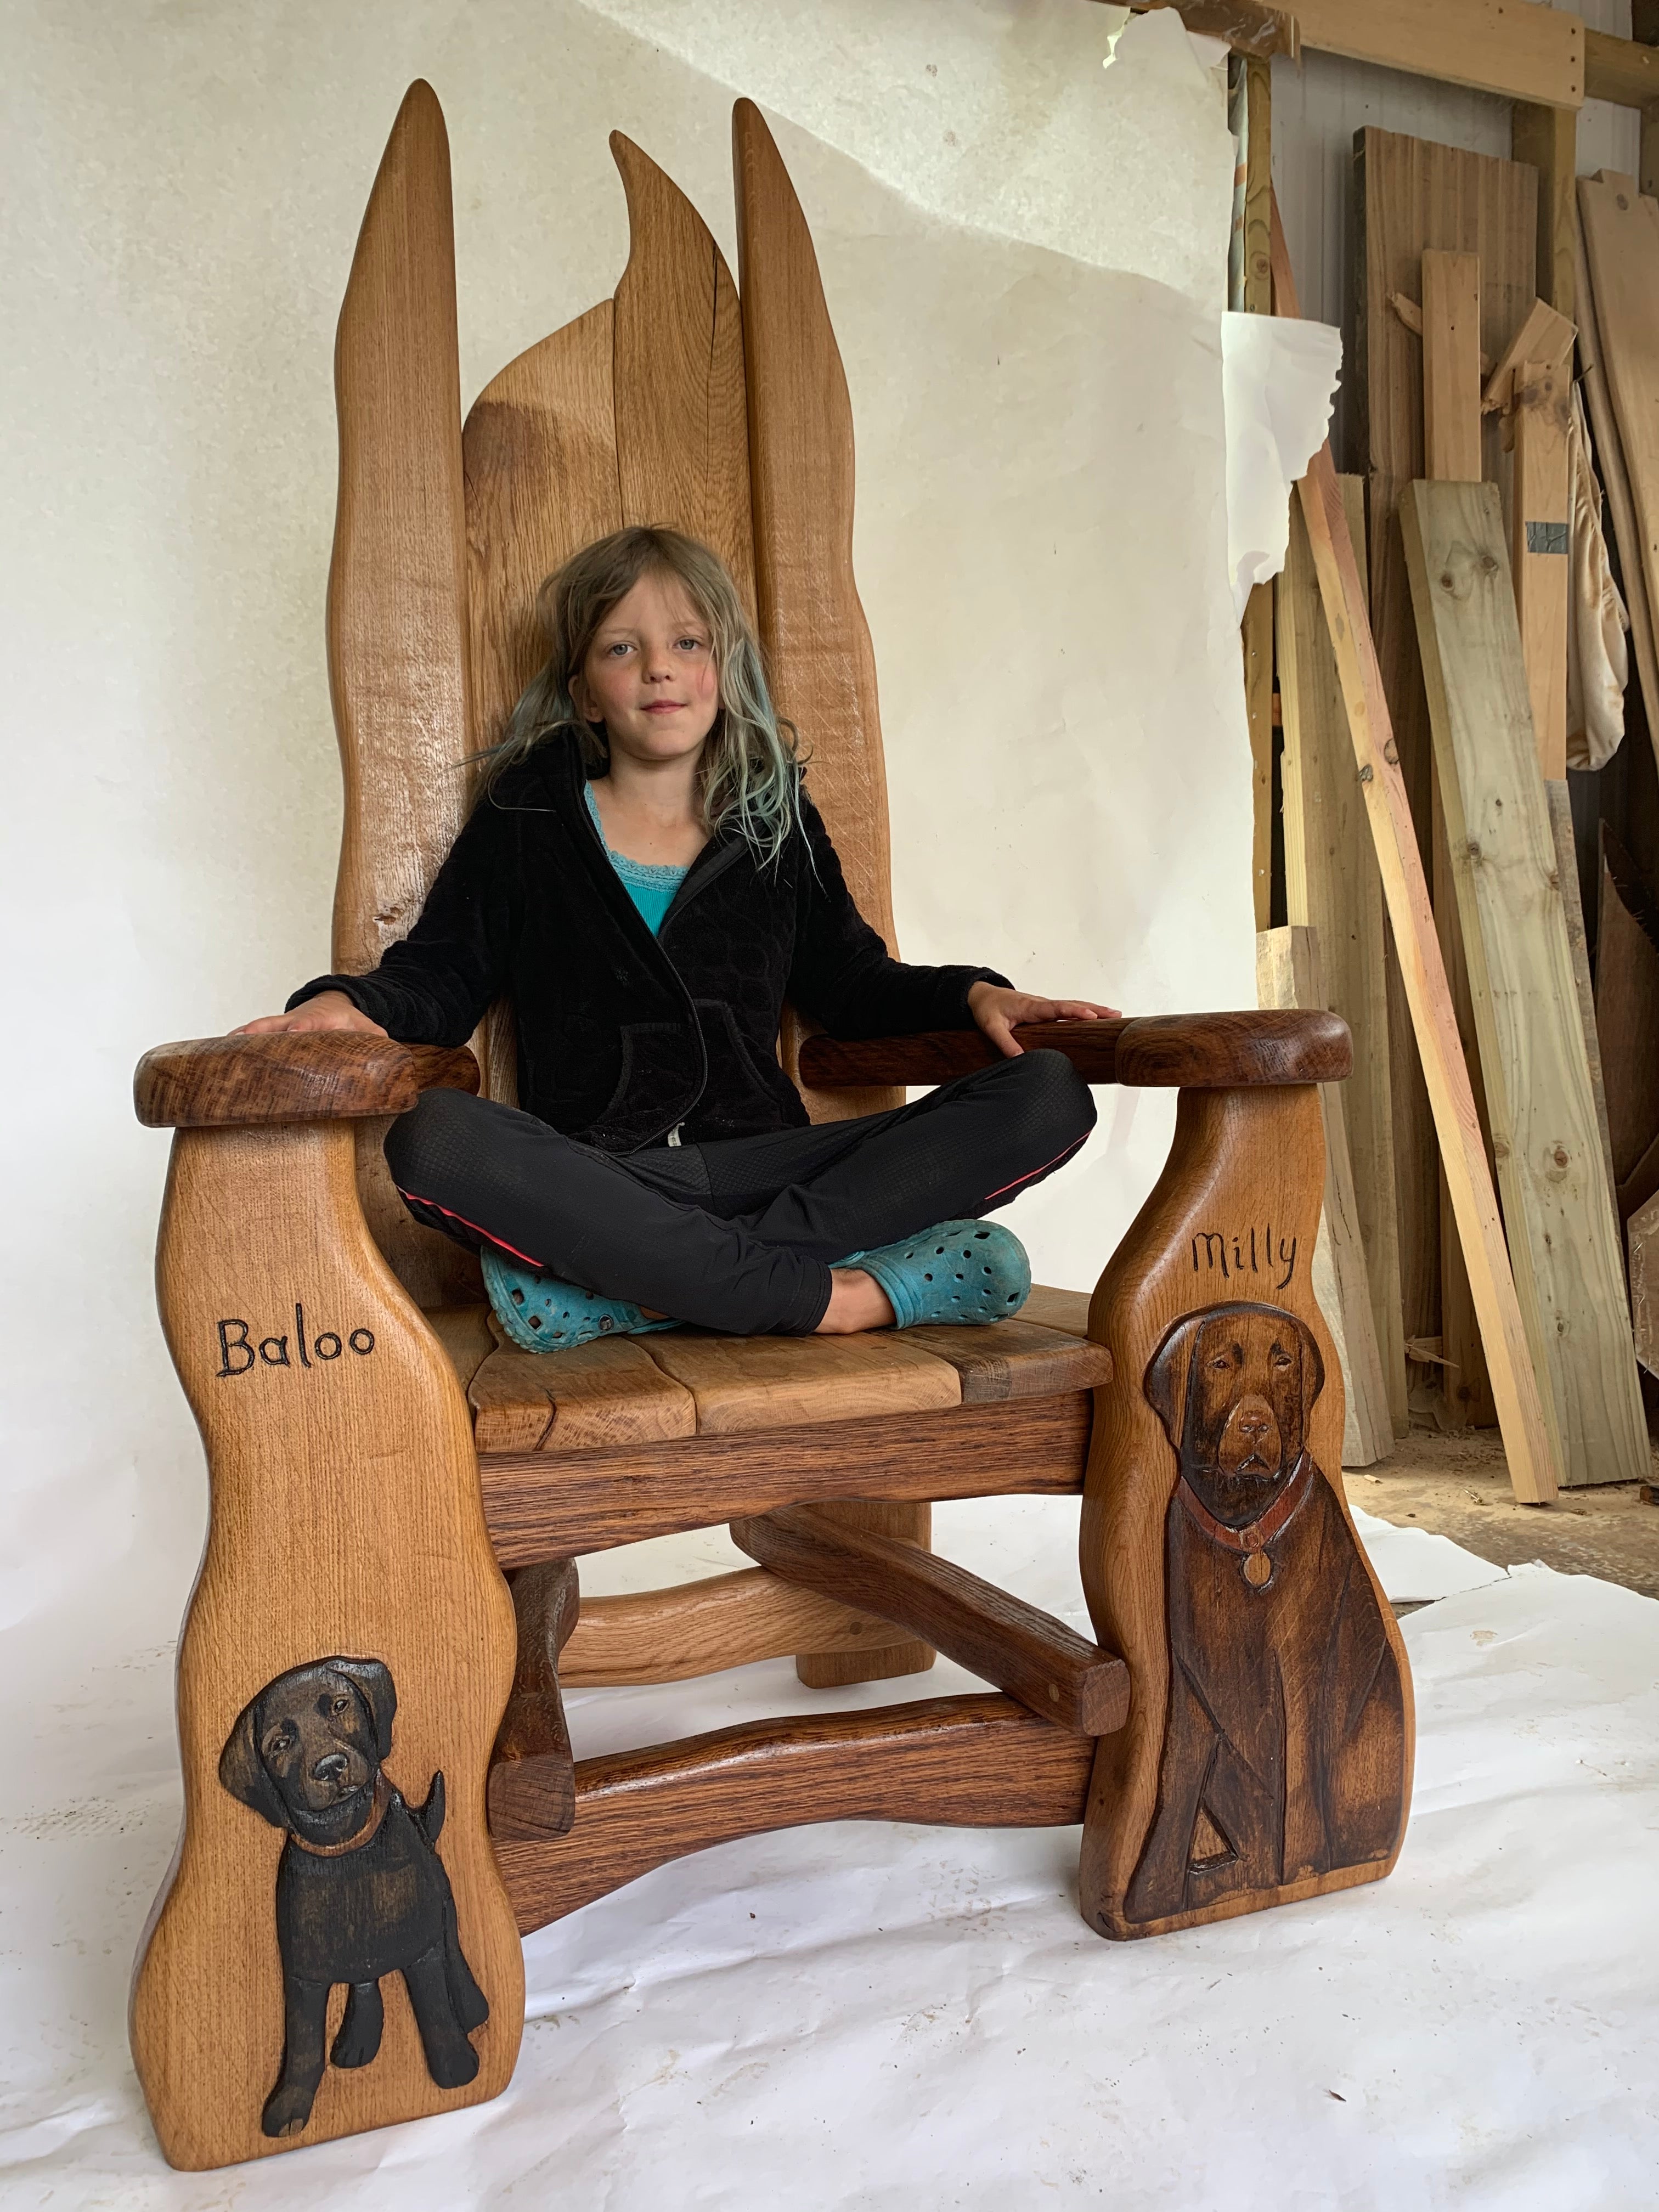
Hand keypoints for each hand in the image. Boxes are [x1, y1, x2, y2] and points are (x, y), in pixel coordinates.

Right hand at [231, 990, 386, 1038]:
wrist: (332, 1002)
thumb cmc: (349, 1020)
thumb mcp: (367, 1027)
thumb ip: (377, 1039)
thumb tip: (391, 1053)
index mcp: (319, 1020)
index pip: (308, 1025)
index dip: (299, 1029)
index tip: (292, 1034)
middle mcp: (294, 1021)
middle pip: (274, 1026)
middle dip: (260, 1036)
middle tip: (244, 1045)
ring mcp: (280, 1025)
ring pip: (258, 1030)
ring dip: (241, 1040)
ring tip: (221, 1053)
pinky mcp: (271, 1030)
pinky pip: (250, 1036)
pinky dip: (235, 1042)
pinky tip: (218, 1053)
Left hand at [966, 982, 1120, 1059]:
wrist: (981, 995)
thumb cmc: (987, 1009)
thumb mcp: (991, 1027)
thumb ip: (1005, 1043)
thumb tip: (1020, 1060)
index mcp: (1031, 1007)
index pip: (1057, 1008)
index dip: (1075, 1011)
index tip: (1091, 1015)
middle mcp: (1042, 1004)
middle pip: (1073, 1005)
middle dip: (1094, 1009)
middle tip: (1115, 1014)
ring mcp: (1045, 1006)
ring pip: (1073, 1006)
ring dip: (1093, 1009)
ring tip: (1115, 1015)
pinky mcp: (1046, 1010)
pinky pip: (1068, 1010)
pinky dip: (1084, 1011)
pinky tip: (1096, 1018)